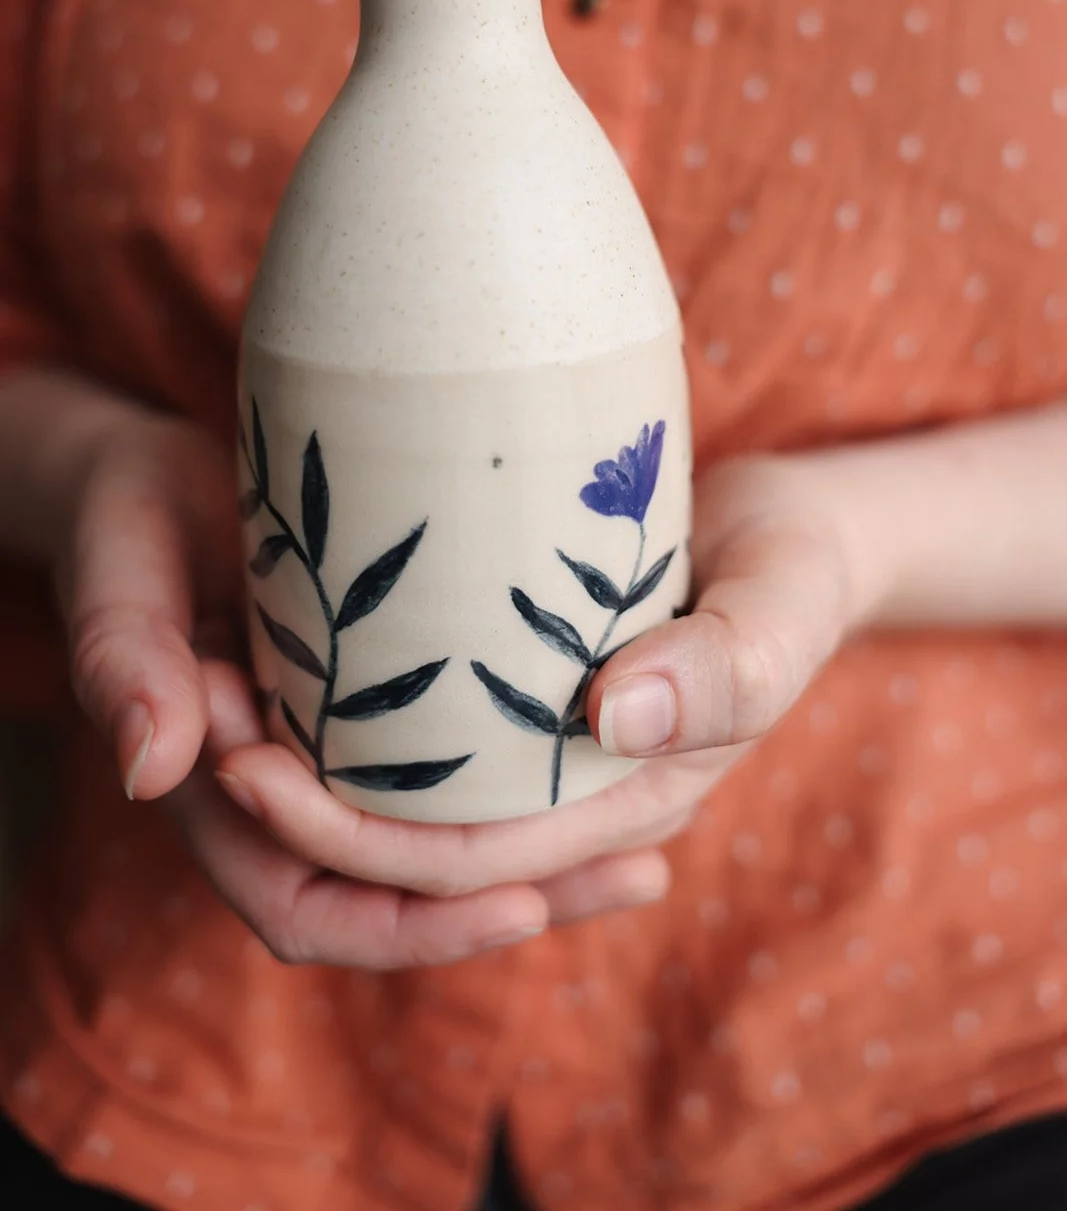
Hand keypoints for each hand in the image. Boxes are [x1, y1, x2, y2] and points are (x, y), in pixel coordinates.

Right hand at [58, 410, 671, 967]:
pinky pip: (448, 789)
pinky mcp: (371, 721)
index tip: (518, 901)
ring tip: (649, 855)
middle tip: (635, 873)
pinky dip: (515, 798)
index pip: (307, 904)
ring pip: (432, 855)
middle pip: (395, 901)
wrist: (149, 481)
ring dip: (530, 866)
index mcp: (215, 793)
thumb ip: (126, 658)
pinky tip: (606, 767)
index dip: (409, 923)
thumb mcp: (122, 569)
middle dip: (508, 903)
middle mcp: (283, 799)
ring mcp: (332, 763)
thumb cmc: (130, 516)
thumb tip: (154, 766)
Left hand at [214, 453, 863, 904]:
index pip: (466, 858)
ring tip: (218, 696)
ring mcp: (538, 748)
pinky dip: (349, 713)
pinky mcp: (516, 691)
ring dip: (310, 766)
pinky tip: (280, 664)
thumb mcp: (780, 609)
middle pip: (414, 841)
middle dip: (301, 812)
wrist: (793, 533)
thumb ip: (725, 665)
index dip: (352, 836)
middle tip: (203, 730)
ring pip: (405, 794)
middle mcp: (567, 797)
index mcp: (622, 807)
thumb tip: (614, 718)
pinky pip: (420, 732)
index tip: (246, 771)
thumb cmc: (795, 571)